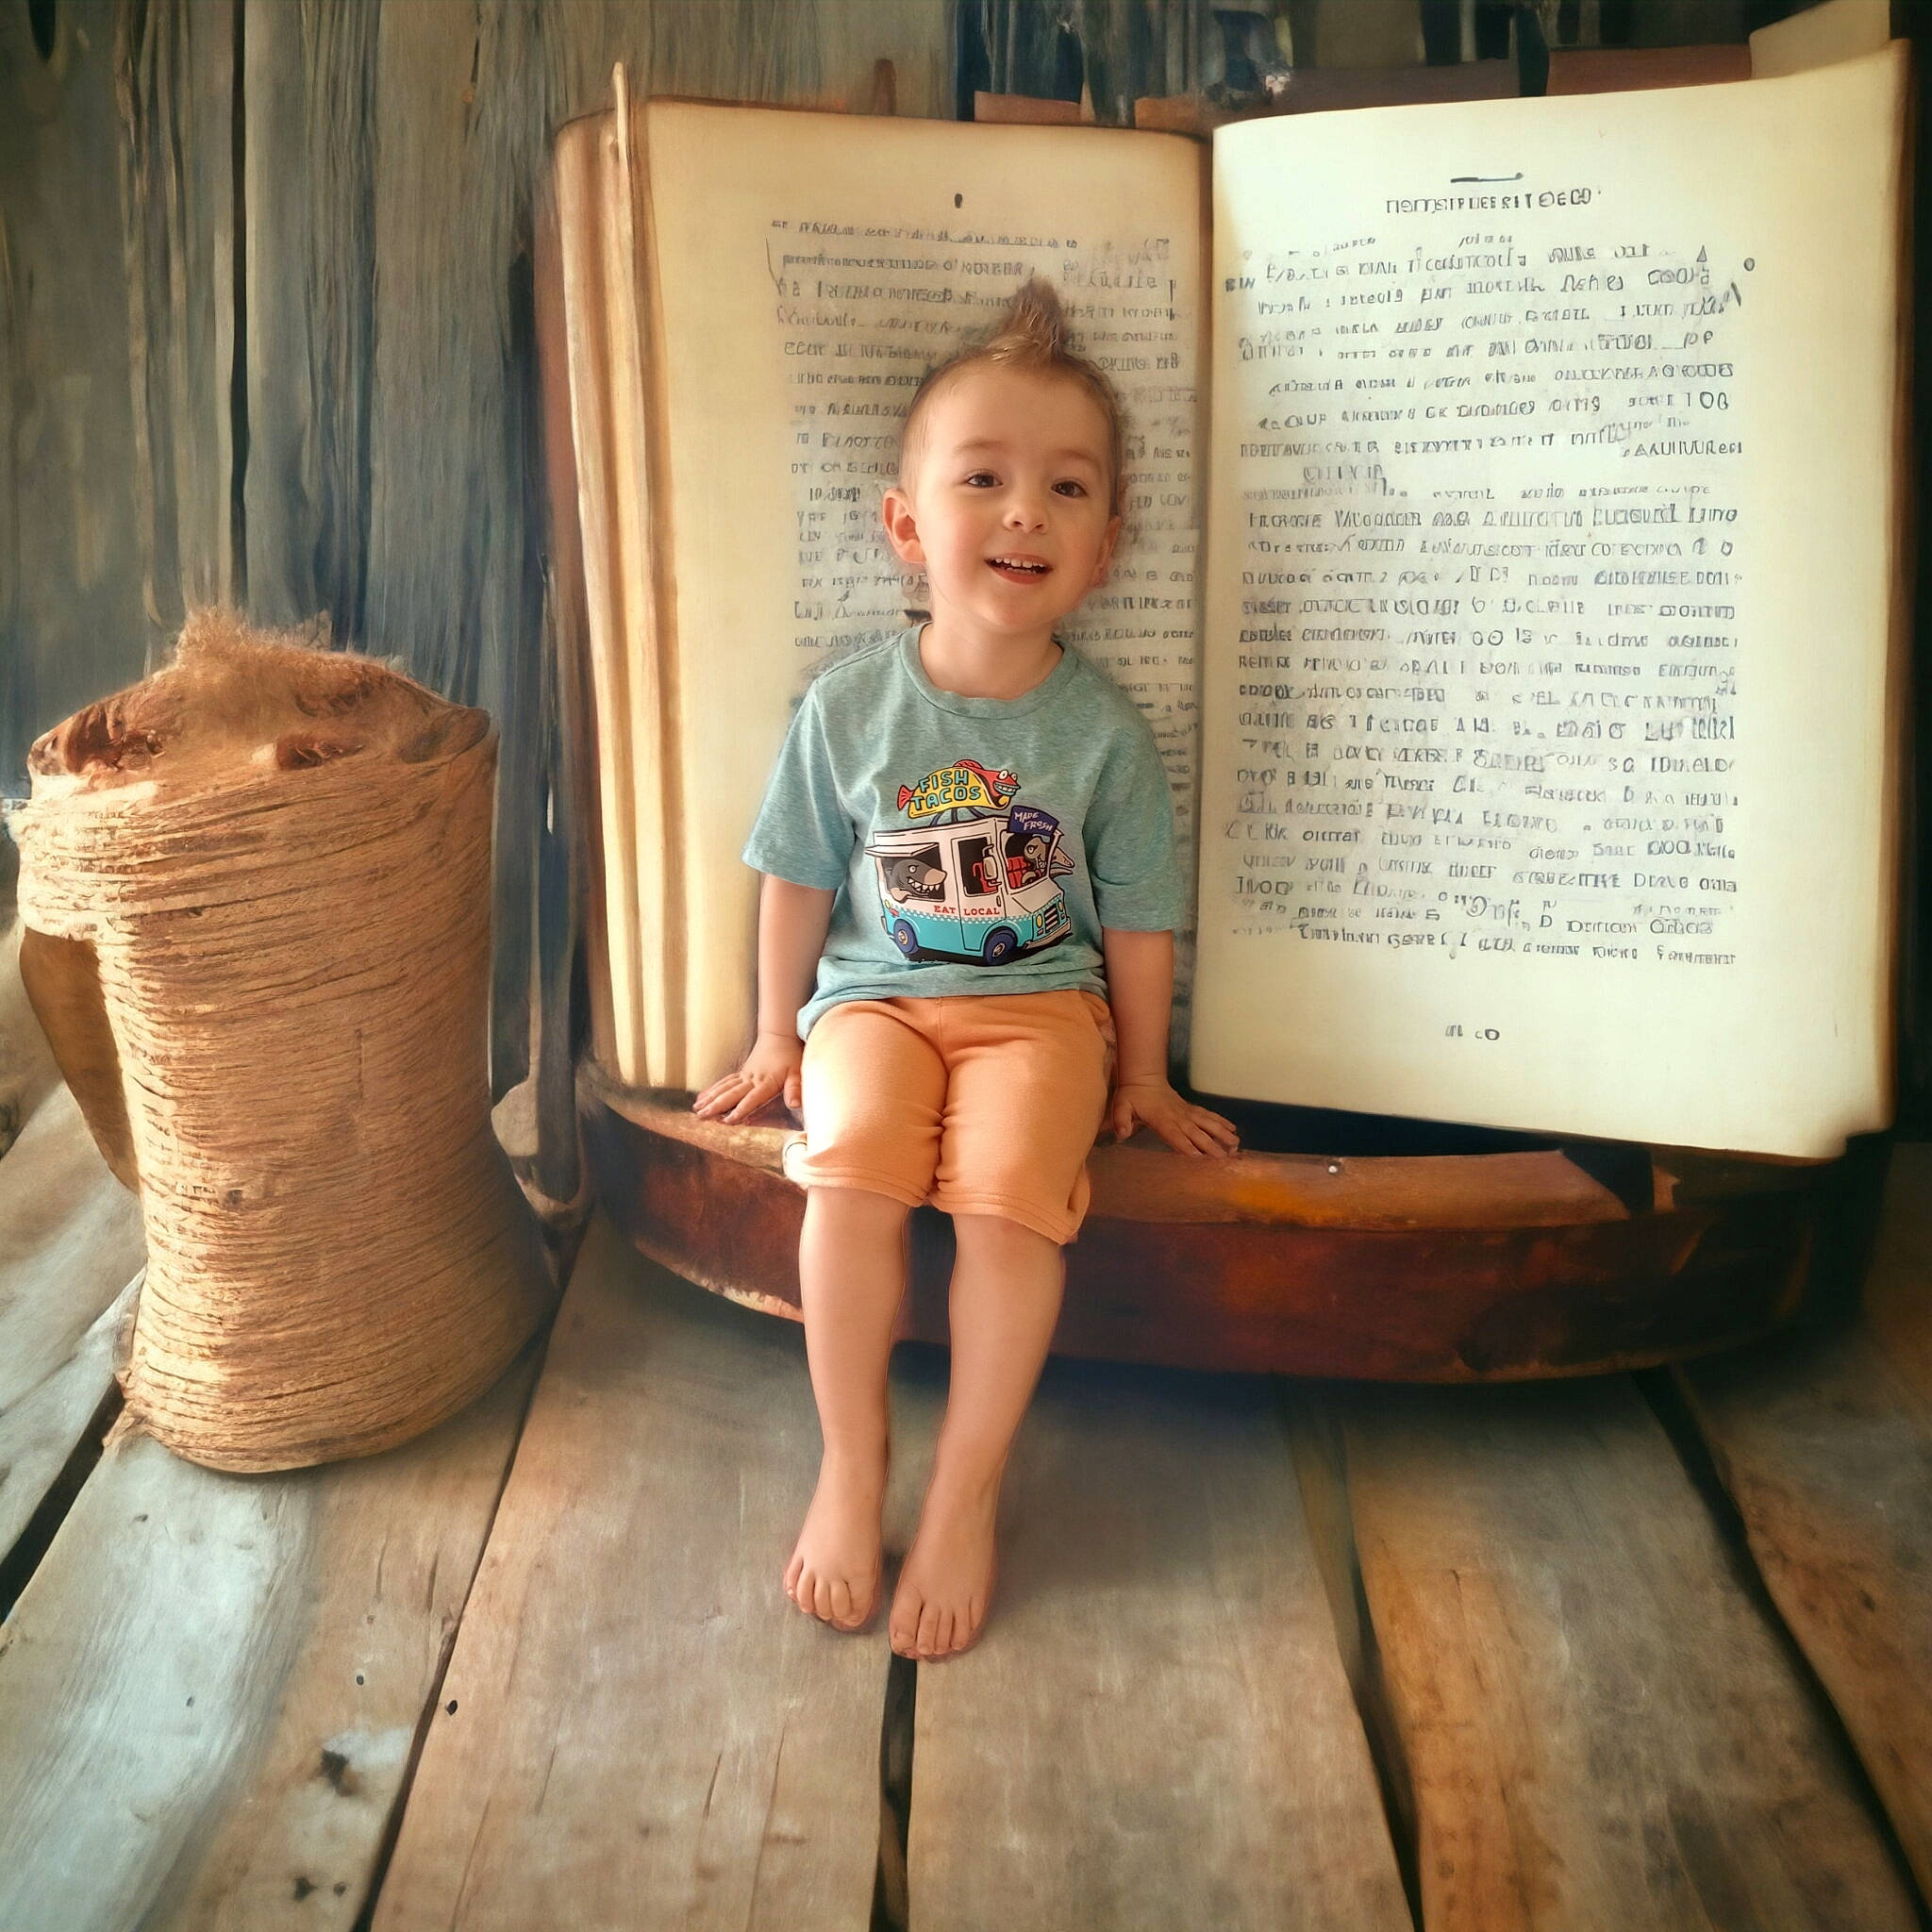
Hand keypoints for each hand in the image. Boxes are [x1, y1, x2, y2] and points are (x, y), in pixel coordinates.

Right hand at [693, 1030, 803, 1122]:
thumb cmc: (790, 1056)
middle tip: (702, 1117)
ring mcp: (744, 1075)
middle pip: (731, 1094)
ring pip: (724, 1087)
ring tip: (696, 1109)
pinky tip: (702, 1097)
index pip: (752, 1098)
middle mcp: (751, 1079)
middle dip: (716, 1106)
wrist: (779, 1036)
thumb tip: (795, 1104)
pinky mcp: (741, 1072)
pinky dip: (712, 1089)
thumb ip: (795, 1088)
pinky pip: (724, 1082)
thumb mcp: (798, 1072)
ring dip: (710, 1098)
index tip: (728, 1120)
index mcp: (766, 1082)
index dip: (741, 1110)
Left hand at [1108, 1076, 1239, 1156]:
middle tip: (1226, 1158)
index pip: (1175, 1136)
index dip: (1186, 1147)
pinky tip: (1233, 1129)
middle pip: (1197, 1133)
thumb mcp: (1120, 1107)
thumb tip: (1121, 1134)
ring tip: (1236, 1144)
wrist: (1143, 1078)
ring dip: (1222, 1134)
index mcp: (1161, 1120)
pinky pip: (1209, 1115)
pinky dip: (1221, 1122)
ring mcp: (1187, 1112)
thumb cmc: (1131, 1096)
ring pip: (1208, 1123)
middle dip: (1211, 1146)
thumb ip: (1120, 1120)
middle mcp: (1178, 1117)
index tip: (1199, 1157)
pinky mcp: (1191, 1108)